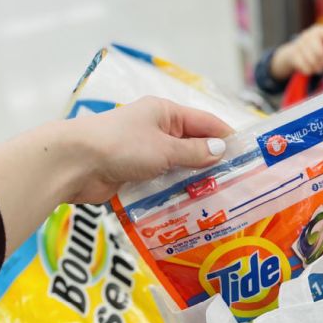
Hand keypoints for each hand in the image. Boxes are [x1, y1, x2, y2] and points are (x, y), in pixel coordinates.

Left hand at [0, 96, 230, 255]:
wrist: (73, 163)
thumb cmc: (119, 146)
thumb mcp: (164, 148)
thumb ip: (194, 153)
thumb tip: (221, 151)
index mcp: (165, 113)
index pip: (206, 123)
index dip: (228, 138)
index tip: (249, 156)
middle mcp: (156, 130)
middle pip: (193, 146)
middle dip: (213, 165)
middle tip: (237, 185)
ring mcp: (144, 153)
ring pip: (178, 168)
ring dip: (193, 182)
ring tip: (219, 201)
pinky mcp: (133, 174)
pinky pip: (161, 183)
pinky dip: (174, 193)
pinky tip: (190, 209)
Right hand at [270, 24, 322, 79]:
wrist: (295, 50)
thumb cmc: (316, 48)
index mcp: (320, 30)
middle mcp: (309, 35)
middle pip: (320, 53)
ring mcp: (299, 44)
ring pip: (312, 62)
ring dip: (318, 68)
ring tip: (319, 68)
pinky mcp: (293, 54)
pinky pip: (305, 67)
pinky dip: (309, 71)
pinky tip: (310, 69)